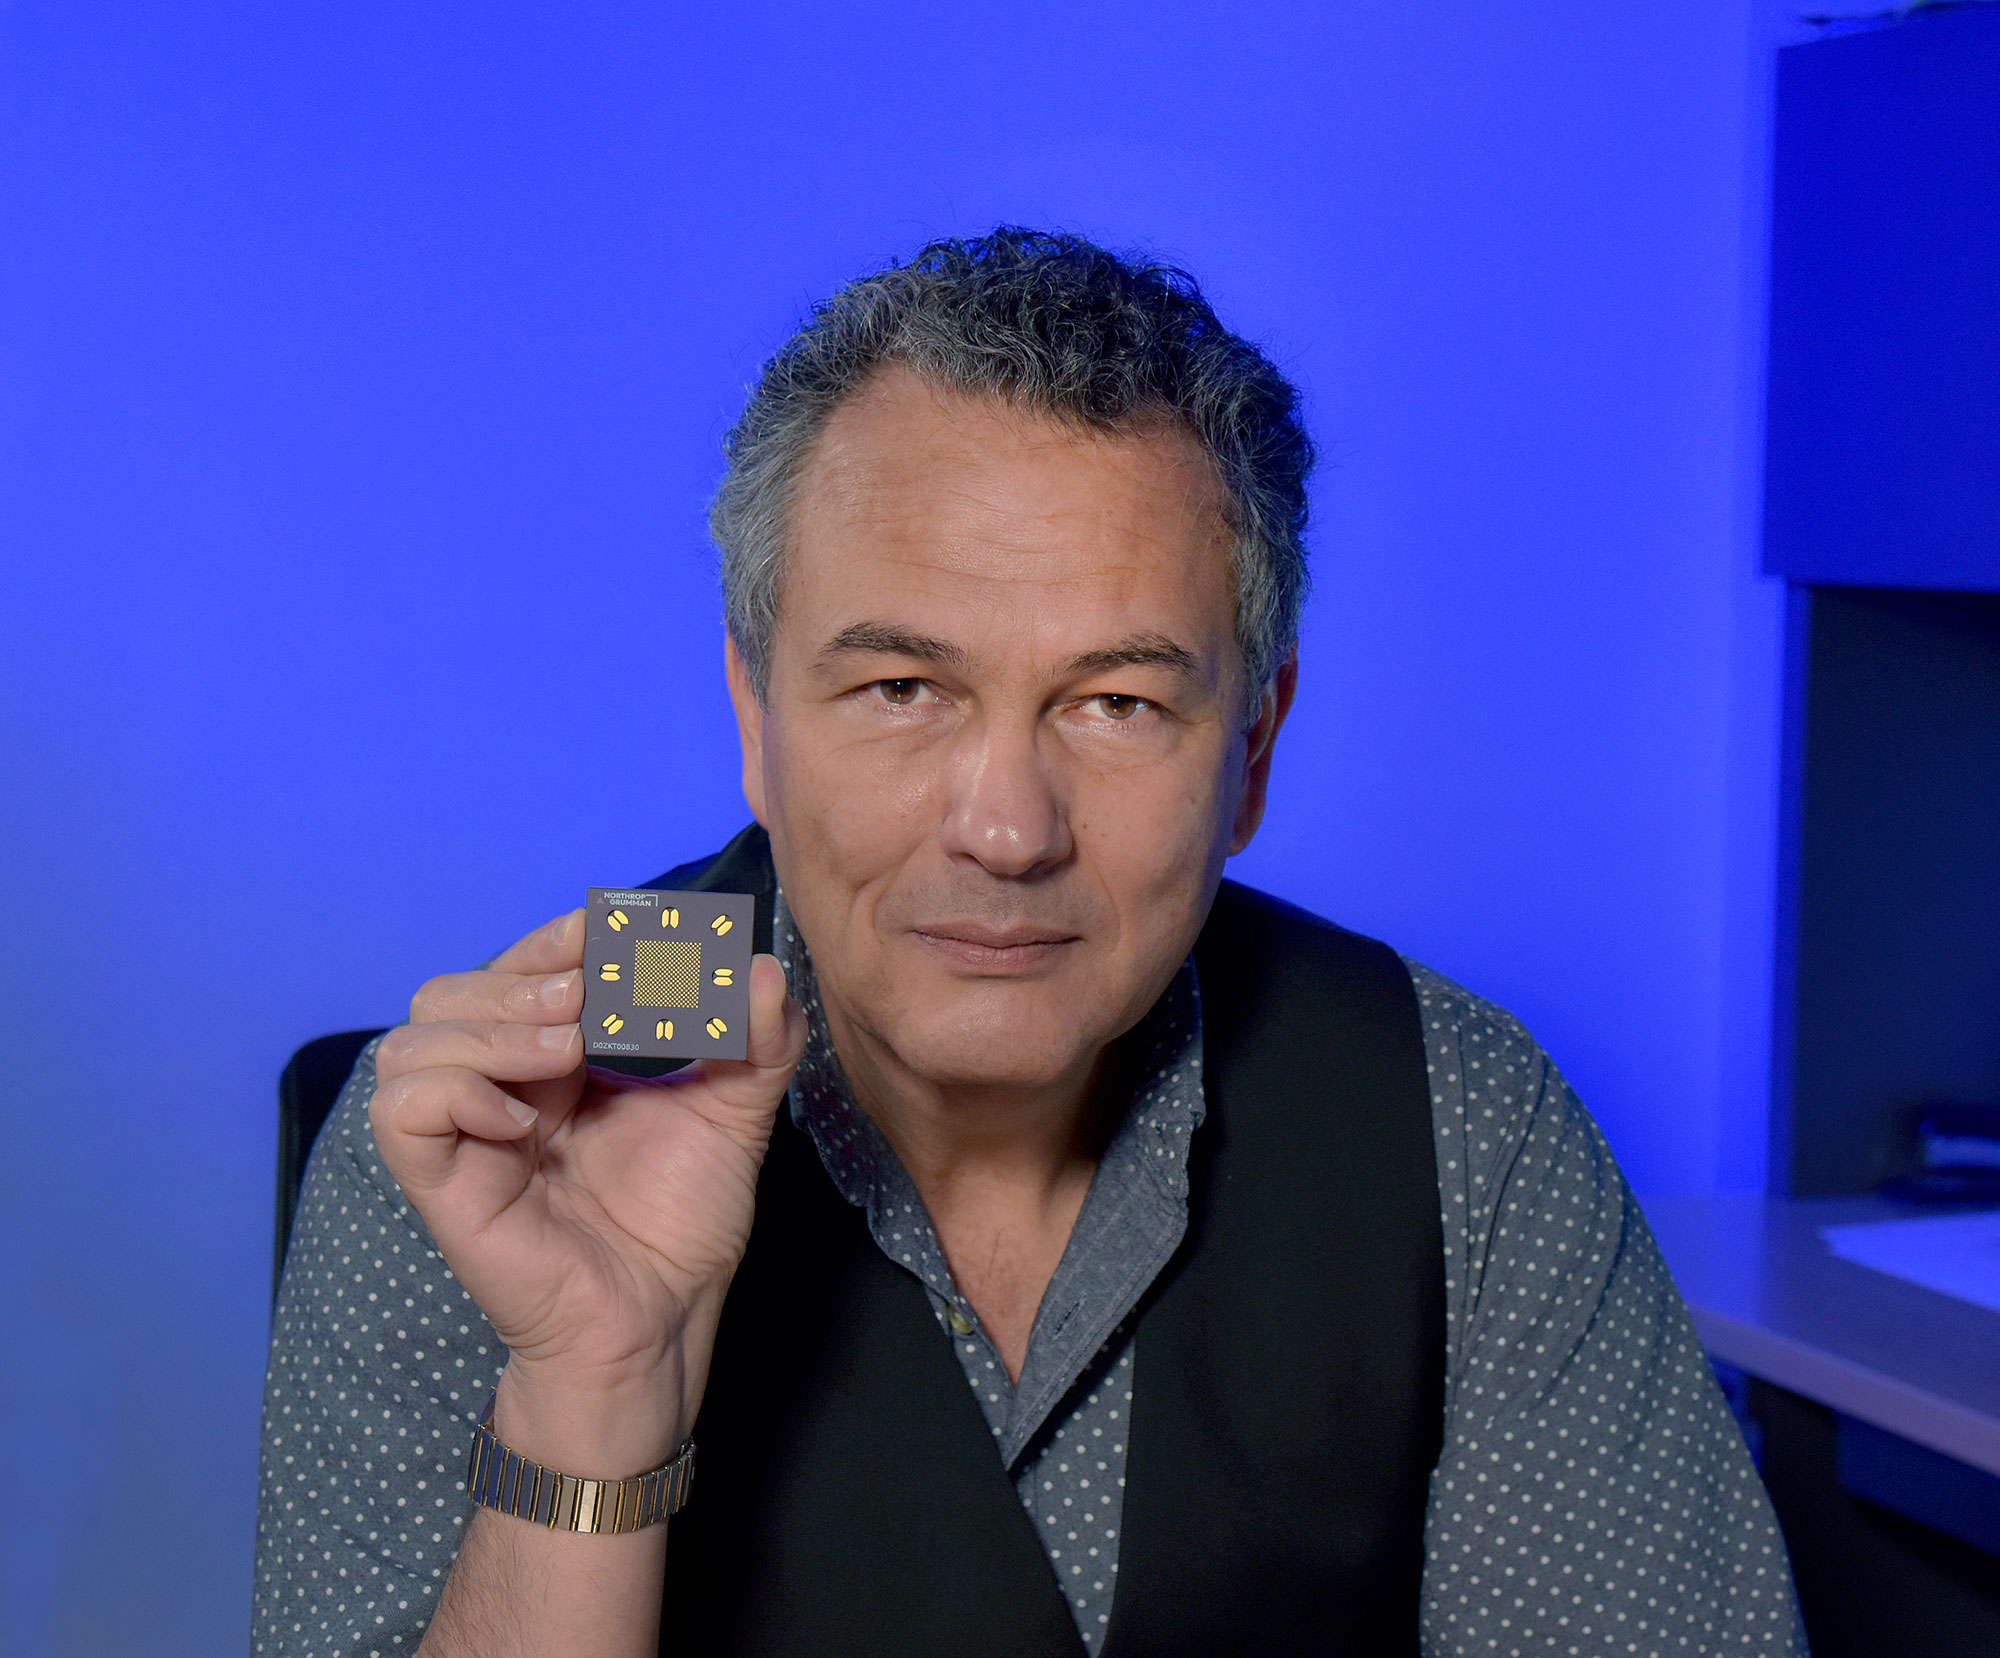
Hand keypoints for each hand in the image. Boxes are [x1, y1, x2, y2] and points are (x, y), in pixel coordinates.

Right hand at [369, 909, 806, 1467]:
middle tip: (589, 1001)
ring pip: (412, 1039)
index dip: (553, 939)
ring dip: (489, 1028)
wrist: (662, 1323)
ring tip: (564, 1056)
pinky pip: (402, 1113)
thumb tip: (762, 966)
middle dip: (520, 976)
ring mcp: (464, 1137)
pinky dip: (456, 1093)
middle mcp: (497, 1089)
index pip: (518, 969)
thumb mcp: (736, 1113)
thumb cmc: (682, 1224)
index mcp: (553, 1060)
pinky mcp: (444, 1187)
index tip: (614, 930)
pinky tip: (525, 1122)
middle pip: (452, 990)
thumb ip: (758, 1040)